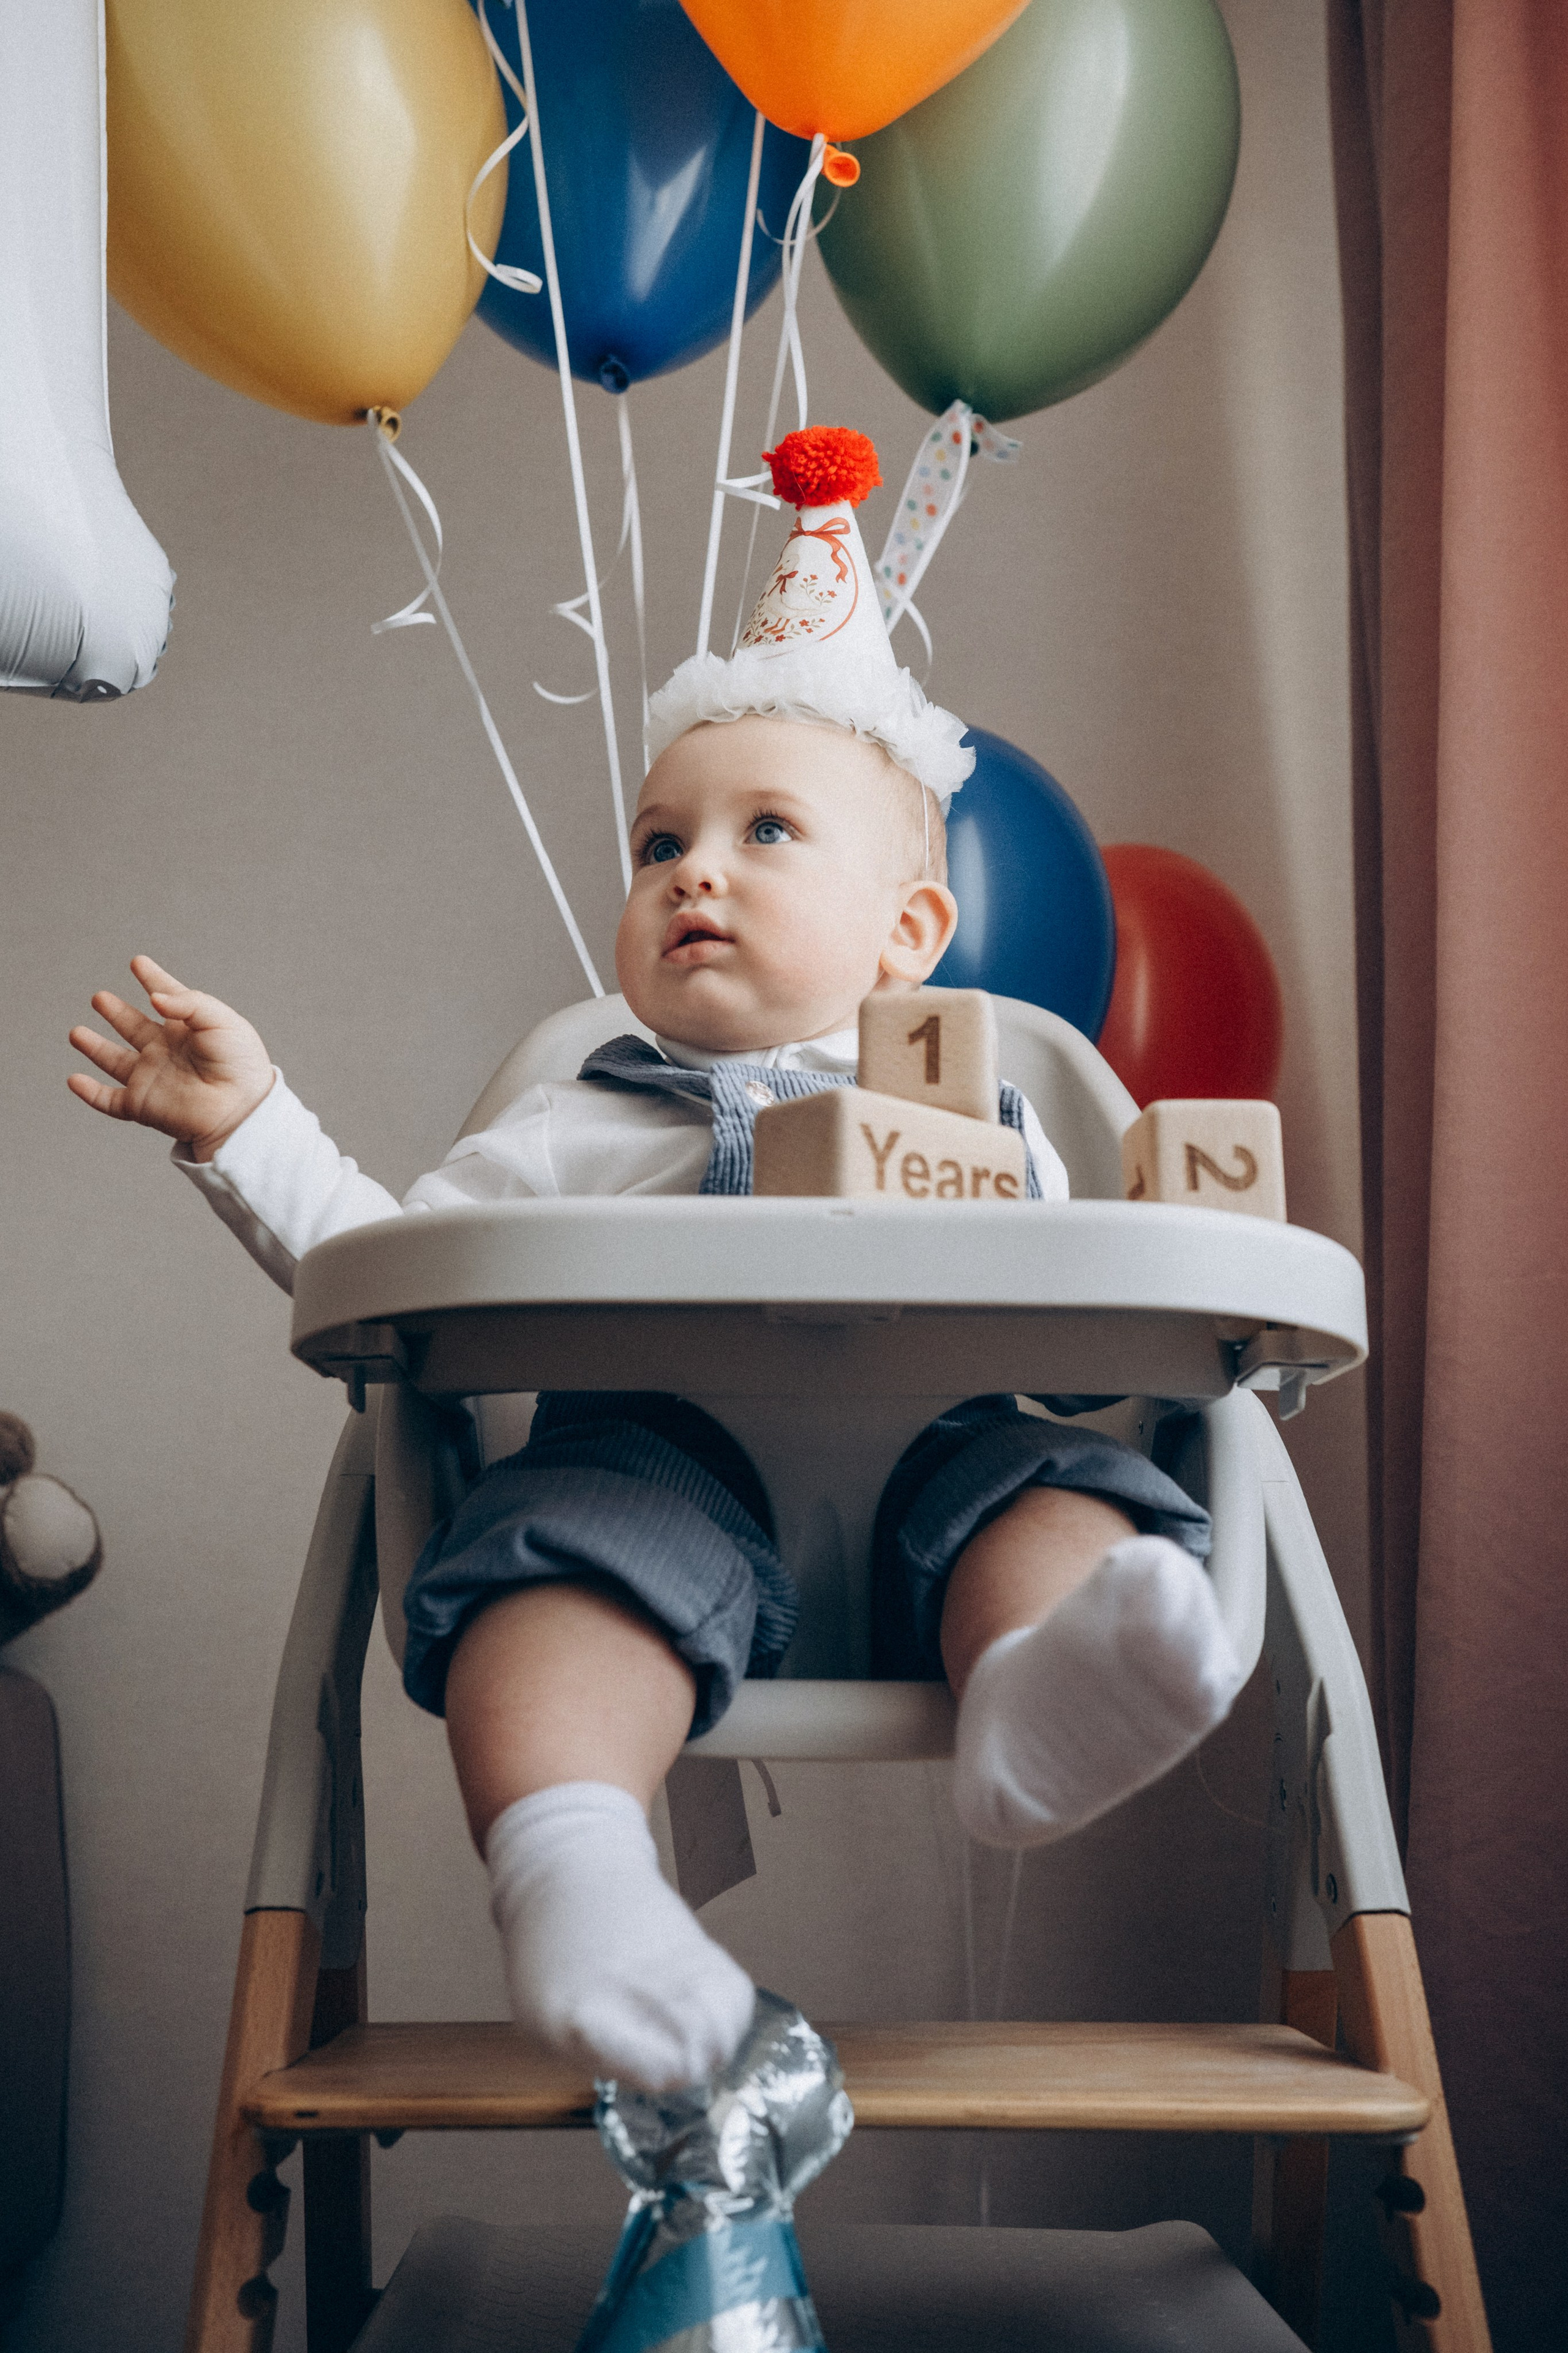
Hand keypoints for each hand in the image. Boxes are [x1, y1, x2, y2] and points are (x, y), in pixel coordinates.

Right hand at [68, 955, 275, 1160]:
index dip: (152, 979)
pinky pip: (109, 1100)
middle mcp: (167, 1052)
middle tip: (99, 997)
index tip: (138, 962)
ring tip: (76, 1033)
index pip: (166, 998)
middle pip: (134, 1027)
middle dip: (115, 1012)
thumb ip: (188, 1003)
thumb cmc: (241, 1065)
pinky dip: (89, 1092)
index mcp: (188, 1029)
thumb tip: (155, 999)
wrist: (240, 1108)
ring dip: (94, 1047)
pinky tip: (74, 1080)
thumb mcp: (221, 1021)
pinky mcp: (142, 1104)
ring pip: (115, 1061)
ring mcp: (152, 1077)